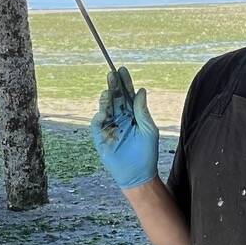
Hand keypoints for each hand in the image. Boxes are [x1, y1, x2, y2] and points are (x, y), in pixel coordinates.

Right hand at [90, 67, 158, 189]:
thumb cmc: (147, 153)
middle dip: (113, 86)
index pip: (127, 95)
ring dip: (106, 100)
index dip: (125, 83)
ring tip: (109, 92)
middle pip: (115, 98)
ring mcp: (110, 127)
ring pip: (105, 109)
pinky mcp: (101, 138)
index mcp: (133, 114)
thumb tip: (141, 91)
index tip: (122, 70)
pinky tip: (103, 112)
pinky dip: (99, 117)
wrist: (138, 174)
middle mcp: (120, 118)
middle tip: (112, 74)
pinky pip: (97, 124)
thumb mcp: (148, 130)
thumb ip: (142, 111)